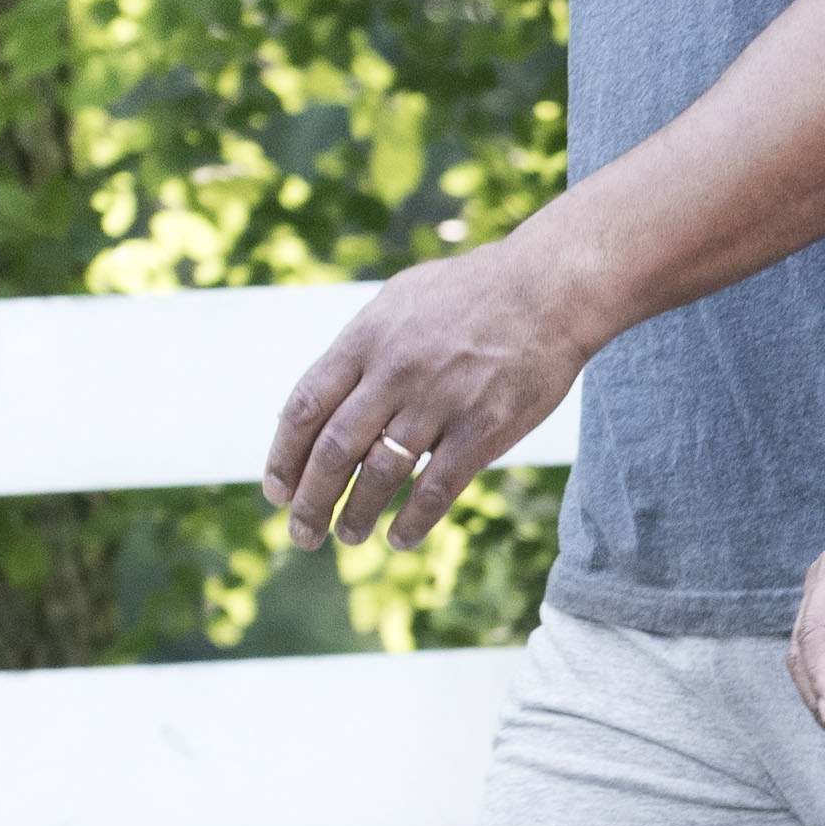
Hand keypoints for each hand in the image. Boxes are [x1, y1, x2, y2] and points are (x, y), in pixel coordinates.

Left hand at [263, 244, 596, 549]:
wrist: (548, 287)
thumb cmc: (468, 295)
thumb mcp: (396, 303)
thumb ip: (353, 353)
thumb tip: (302, 410)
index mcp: (365, 340)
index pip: (304, 409)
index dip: (283, 458)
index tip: (277, 492)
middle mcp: (394, 372)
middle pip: (333, 451)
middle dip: (310, 502)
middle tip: (303, 532)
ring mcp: (438, 401)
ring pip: (379, 476)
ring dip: (356, 515)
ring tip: (348, 536)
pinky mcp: (482, 428)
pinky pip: (436, 489)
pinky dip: (412, 521)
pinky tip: (400, 538)